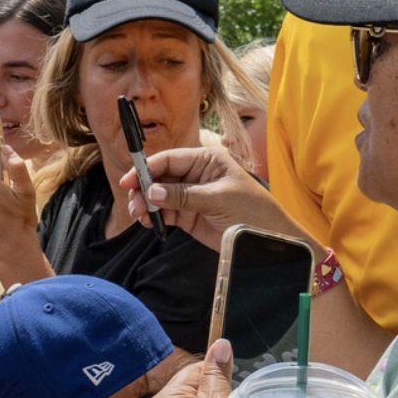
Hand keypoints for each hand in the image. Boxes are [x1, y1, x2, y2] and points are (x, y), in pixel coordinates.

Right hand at [118, 146, 302, 252]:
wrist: (268, 238)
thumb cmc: (252, 210)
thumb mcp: (218, 199)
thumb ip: (184, 196)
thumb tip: (153, 192)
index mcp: (206, 160)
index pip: (170, 159)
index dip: (147, 168)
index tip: (129, 180)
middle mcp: (196, 174)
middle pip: (160, 177)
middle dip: (144, 189)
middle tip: (134, 205)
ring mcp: (191, 195)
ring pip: (159, 195)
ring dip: (146, 204)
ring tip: (140, 216)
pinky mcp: (188, 214)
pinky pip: (165, 212)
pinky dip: (154, 216)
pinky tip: (149, 222)